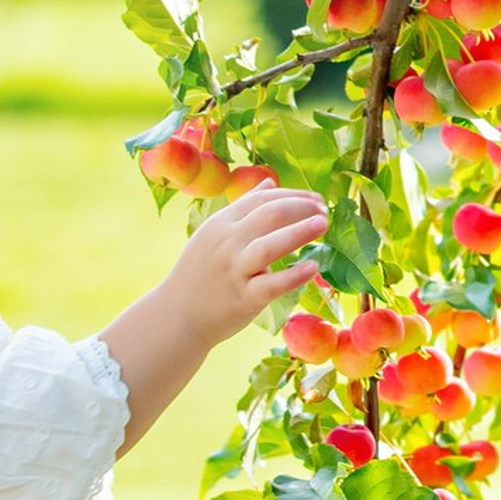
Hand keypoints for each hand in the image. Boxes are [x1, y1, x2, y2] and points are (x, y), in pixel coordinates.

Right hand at [165, 182, 330, 342]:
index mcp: (221, 223)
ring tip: (323, 224)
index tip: (316, 199)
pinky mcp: (244, 298)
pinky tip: (313, 267)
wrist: (177, 315)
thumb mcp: (214, 233)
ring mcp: (235, 270)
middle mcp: (227, 243)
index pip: (262, 199)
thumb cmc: (201, 272)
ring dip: (299, 233)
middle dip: (301, 208)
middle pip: (270, 215)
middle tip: (324, 212)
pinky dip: (294, 276)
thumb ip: (243, 208)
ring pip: (269, 246)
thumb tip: (269, 184)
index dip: (293, 195)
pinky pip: (272, 284)